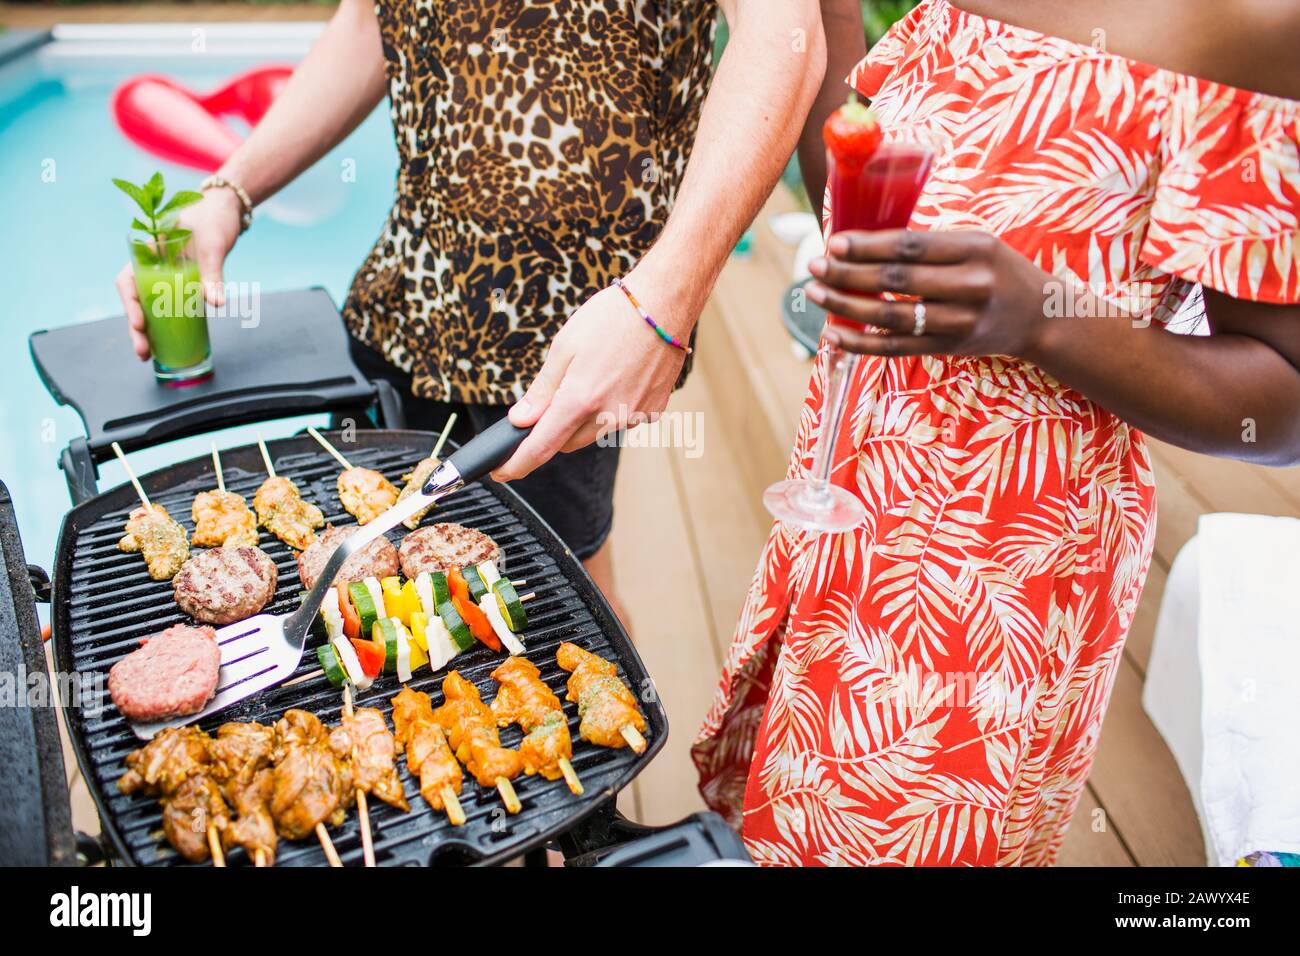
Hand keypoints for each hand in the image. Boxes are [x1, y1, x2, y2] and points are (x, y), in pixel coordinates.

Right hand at [115, 187, 244, 359]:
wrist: (226, 211)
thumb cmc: (214, 221)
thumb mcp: (213, 247)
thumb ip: (213, 274)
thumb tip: (217, 303)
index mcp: (148, 251)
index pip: (129, 281)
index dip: (131, 304)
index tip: (139, 323)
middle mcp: (152, 266)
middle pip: (136, 300)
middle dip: (136, 327)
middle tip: (142, 352)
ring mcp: (165, 276)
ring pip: (149, 306)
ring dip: (147, 330)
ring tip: (148, 355)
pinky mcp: (180, 284)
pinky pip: (167, 306)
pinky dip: (165, 324)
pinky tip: (165, 344)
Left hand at [493, 277, 689, 480]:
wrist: (664, 304)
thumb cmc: (613, 317)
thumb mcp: (564, 347)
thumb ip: (541, 390)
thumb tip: (521, 419)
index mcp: (580, 399)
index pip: (541, 447)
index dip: (517, 464)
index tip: (502, 472)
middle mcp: (609, 415)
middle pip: (567, 443)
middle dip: (553, 430)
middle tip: (552, 400)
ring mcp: (634, 416)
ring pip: (594, 434)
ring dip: (583, 420)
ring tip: (592, 377)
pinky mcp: (652, 411)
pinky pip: (621, 421)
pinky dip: (610, 410)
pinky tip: (616, 379)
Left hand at [805, 229, 1050, 358]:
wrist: (1040, 317)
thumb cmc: (998, 271)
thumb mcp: (978, 244)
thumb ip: (931, 244)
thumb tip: (864, 241)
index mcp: (976, 249)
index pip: (911, 246)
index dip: (868, 246)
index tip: (834, 242)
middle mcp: (970, 286)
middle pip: (896, 282)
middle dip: (848, 274)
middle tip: (814, 266)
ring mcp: (960, 322)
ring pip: (891, 317)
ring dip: (846, 306)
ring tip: (814, 293)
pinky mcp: (950, 348)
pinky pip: (896, 348)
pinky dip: (860, 343)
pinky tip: (833, 334)